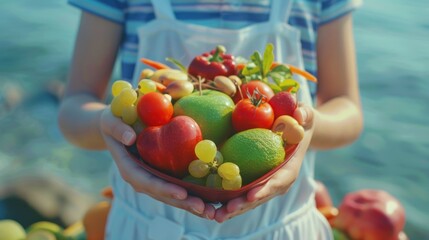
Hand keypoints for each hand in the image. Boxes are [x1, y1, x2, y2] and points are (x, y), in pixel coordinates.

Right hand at [99, 107, 214, 218]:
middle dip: (182, 203)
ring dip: (190, 205)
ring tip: (210, 213)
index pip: (146, 182)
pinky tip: (209, 202)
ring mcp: (151, 180)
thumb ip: (117, 128)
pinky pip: (176, 188)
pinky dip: (192, 196)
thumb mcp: (110, 120)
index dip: (164, 189)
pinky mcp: (161, 176)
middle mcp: (140, 179)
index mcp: (129, 168)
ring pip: (171, 196)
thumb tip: (130, 138)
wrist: (116, 125)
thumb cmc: (113, 119)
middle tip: (203, 208)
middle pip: (162, 195)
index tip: (181, 193)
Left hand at [214, 105, 314, 222]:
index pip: (279, 181)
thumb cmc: (300, 120)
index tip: (251, 196)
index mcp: (290, 167)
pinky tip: (213, 207)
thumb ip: (304, 113)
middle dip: (244, 205)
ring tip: (216, 216)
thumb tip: (300, 115)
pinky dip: (230, 201)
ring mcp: (267, 184)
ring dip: (234, 209)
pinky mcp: (256, 182)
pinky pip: (243, 194)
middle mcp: (279, 181)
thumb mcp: (305, 114)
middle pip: (261, 196)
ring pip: (250, 200)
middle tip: (226, 211)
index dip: (265, 189)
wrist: (297, 131)